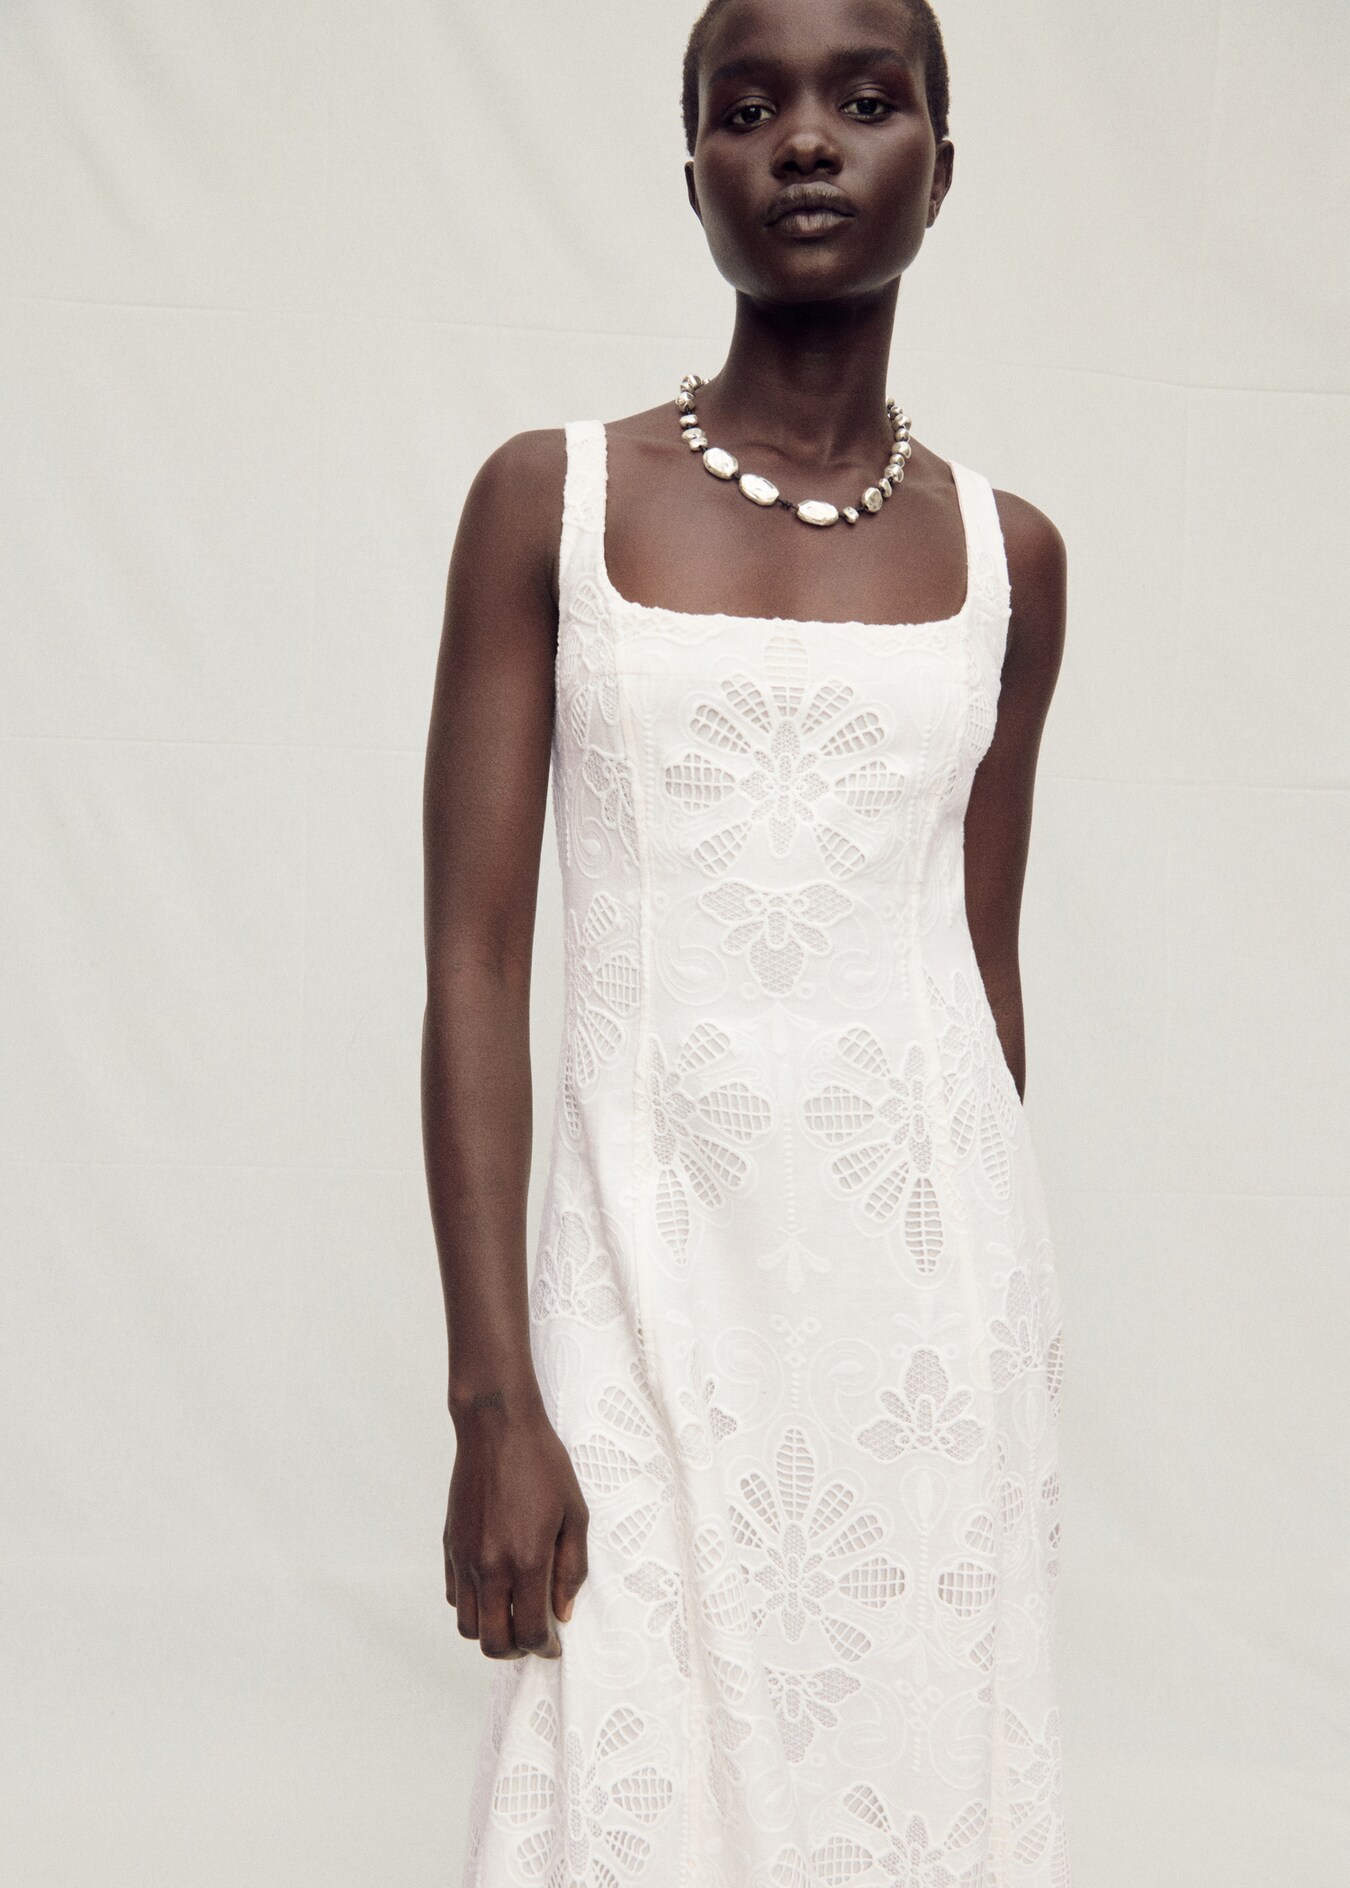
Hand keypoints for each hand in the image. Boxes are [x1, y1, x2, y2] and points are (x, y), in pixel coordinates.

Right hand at [444, 1388, 588, 1658]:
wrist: (498, 1428)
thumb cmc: (543, 1465)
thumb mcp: (575, 1514)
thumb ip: (571, 1568)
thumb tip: (563, 1612)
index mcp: (527, 1561)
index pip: (531, 1632)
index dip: (546, 1648)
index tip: (554, 1644)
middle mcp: (491, 1567)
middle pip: (494, 1643)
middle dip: (516, 1651)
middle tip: (533, 1638)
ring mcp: (465, 1558)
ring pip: (469, 1626)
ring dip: (491, 1631)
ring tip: (512, 1616)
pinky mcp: (450, 1546)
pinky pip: (455, 1596)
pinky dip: (473, 1606)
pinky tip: (494, 1589)